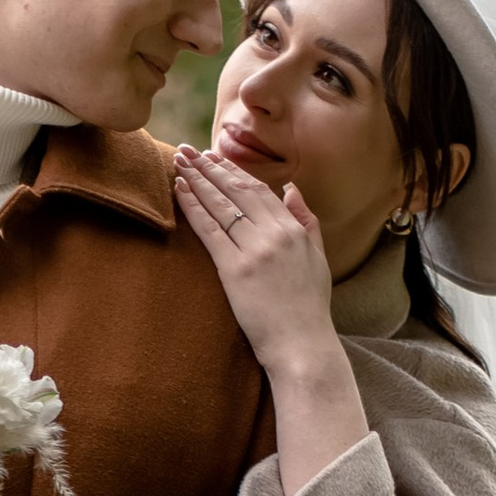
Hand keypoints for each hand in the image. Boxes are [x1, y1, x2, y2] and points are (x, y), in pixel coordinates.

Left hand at [172, 142, 337, 368]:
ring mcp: (254, 250)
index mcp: (293, 229)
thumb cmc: (308, 308)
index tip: (214, 157)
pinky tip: (178, 190)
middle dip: (209, 167)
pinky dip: (192, 206)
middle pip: (236, 190)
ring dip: (196, 179)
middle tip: (186, 150)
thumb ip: (306, 221)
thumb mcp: (318, 258)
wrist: (302, 344)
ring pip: (221, 204)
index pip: (258, 190)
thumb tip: (291, 190)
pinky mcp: (235, 270)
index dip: (233, 171)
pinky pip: (209, 230)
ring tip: (177, 161)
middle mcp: (274, 233)